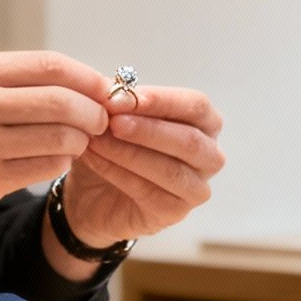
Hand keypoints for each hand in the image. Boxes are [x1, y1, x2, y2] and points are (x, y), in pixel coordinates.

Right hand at [0, 51, 110, 257]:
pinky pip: (45, 167)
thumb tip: (81, 81)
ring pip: (60, 137)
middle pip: (63, 101)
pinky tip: (52, 160)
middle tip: (101, 122)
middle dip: (93, 113)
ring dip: (78, 142)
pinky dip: (60, 163)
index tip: (107, 90)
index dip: (88, 78)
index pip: (51, 65)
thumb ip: (13, 82)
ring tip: (74, 143)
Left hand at [63, 85, 225, 246]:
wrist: (91, 193)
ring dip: (129, 152)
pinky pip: (149, 191)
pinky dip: (118, 173)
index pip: (196, 106)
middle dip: (147, 128)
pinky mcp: (175, 212)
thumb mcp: (114, 117)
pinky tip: (94, 159)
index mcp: (204, 124)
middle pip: (189, 140)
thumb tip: (115, 88)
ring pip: (171, 170)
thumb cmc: (113, 147)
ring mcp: (196, 188)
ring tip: (96, 140)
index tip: (121, 97)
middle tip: (111, 121)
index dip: (162, 100)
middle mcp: (209, 156)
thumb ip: (120, 102)